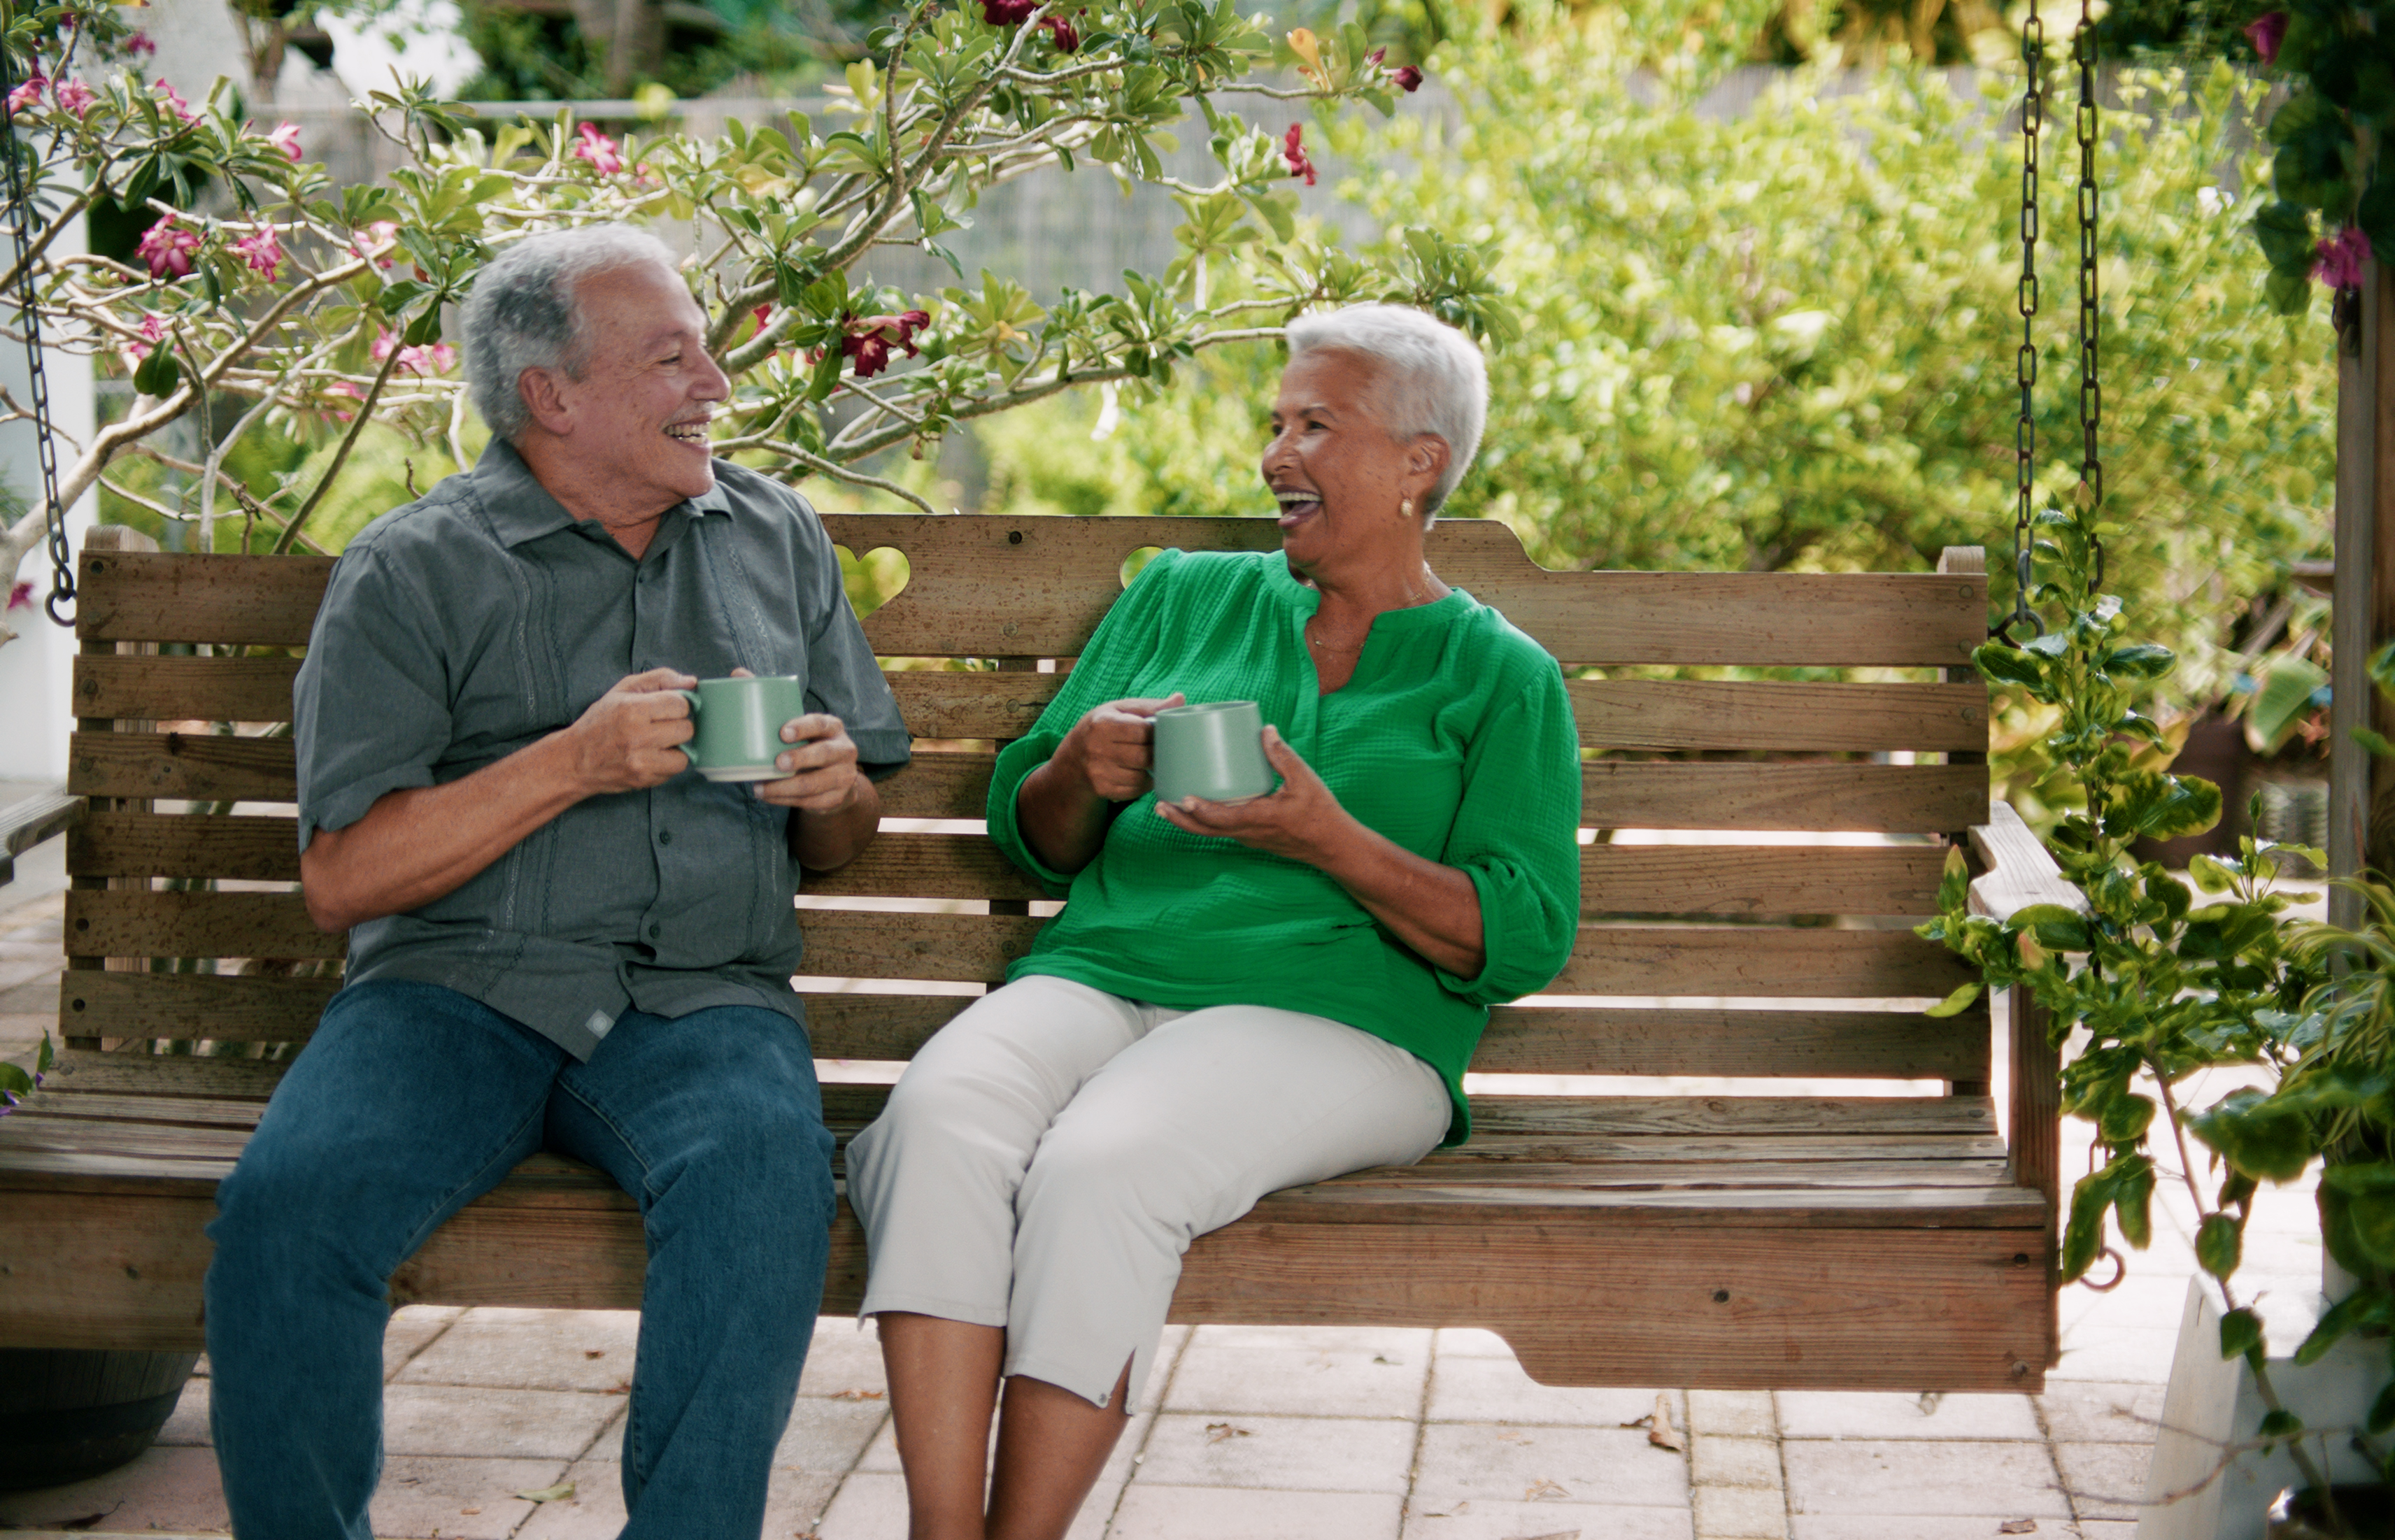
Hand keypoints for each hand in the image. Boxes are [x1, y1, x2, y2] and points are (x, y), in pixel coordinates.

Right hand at [562, 668, 697, 794]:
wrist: (575, 760)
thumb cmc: (600, 722)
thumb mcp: (624, 690)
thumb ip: (660, 679)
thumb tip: (692, 682)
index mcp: (633, 709)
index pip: (680, 704)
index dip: (676, 705)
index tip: (665, 708)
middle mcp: (638, 737)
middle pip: (686, 729)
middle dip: (677, 725)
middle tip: (659, 726)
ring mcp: (642, 762)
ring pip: (685, 753)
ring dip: (675, 747)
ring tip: (656, 742)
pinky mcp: (644, 780)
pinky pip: (674, 770)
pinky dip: (667, 763)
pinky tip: (651, 756)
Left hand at [755, 712, 863, 812]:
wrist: (839, 777)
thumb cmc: (813, 749)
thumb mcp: (809, 735)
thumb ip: (791, 735)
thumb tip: (753, 738)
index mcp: (834, 729)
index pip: (820, 724)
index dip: (802, 728)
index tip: (783, 733)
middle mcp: (845, 751)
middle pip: (824, 754)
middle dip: (799, 758)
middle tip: (778, 763)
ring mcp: (844, 776)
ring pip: (814, 784)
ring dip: (784, 787)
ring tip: (761, 788)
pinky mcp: (836, 798)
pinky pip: (809, 801)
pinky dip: (786, 800)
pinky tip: (769, 797)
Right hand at [1060, 692, 1183, 801]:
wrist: (1074, 757)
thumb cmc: (1104, 728)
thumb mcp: (1121, 710)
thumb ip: (1151, 706)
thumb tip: (1180, 699)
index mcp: (1103, 723)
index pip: (1143, 731)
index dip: (1157, 733)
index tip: (1161, 733)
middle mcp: (1096, 748)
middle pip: (1143, 756)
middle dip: (1157, 754)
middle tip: (1161, 750)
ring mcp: (1097, 771)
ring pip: (1140, 776)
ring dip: (1151, 771)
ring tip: (1151, 762)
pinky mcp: (1102, 789)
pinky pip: (1133, 790)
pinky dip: (1142, 784)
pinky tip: (1140, 774)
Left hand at [1155, 726, 1351, 864]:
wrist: (1333, 846)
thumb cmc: (1321, 814)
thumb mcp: (1305, 780)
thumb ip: (1283, 755)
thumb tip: (1265, 729)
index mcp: (1260, 819)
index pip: (1222, 819)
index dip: (1200, 810)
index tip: (1182, 798)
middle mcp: (1248, 832)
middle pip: (1206, 830)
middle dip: (1180, 819)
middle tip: (1158, 804)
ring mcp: (1248, 837)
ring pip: (1211, 832)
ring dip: (1188, 821)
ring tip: (1168, 806)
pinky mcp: (1251, 836)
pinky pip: (1221, 830)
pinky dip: (1204, 821)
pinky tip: (1196, 807)